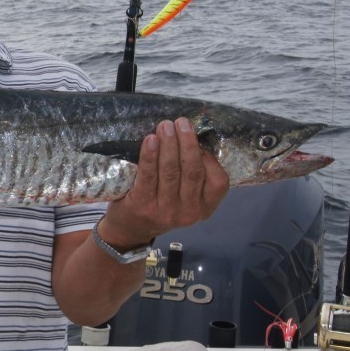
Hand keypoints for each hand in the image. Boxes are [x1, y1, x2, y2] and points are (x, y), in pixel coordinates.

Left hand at [100, 117, 229, 247]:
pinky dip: (150, 156)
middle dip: (187, 143)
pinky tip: (150, 140)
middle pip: (192, 172)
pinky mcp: (142, 206)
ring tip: (165, 126)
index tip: (198, 139)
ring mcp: (165, 211)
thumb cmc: (161, 204)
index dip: (209, 158)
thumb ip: (192, 176)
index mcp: (204, 208)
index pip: (219, 182)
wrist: (130, 228)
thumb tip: (192, 136)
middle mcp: (188, 213)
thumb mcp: (185, 198)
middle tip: (182, 122)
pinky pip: (148, 176)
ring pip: (171, 172)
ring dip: (169, 145)